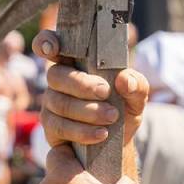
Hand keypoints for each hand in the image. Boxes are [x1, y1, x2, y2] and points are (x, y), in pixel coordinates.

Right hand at [32, 30, 147, 149]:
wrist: (119, 141)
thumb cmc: (123, 109)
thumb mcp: (136, 96)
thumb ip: (136, 85)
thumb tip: (125, 80)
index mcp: (76, 64)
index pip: (52, 45)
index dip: (47, 42)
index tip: (52, 49)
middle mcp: (59, 82)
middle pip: (56, 75)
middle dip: (81, 84)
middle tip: (106, 93)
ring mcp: (52, 105)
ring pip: (59, 103)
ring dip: (87, 111)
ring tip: (111, 117)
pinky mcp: (52, 129)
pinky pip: (59, 128)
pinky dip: (82, 132)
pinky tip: (100, 135)